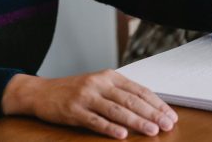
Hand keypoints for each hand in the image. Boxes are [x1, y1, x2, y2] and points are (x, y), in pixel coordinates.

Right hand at [2, 71, 177, 138]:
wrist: (41, 92)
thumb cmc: (75, 90)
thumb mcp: (99, 85)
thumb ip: (120, 93)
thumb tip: (149, 108)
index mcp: (110, 76)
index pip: (139, 90)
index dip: (156, 103)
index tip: (170, 115)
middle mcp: (99, 83)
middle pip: (131, 99)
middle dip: (152, 113)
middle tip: (167, 125)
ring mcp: (86, 96)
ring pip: (116, 109)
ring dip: (136, 121)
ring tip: (152, 131)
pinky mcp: (73, 110)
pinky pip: (95, 120)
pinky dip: (110, 127)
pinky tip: (122, 134)